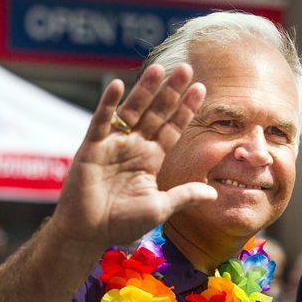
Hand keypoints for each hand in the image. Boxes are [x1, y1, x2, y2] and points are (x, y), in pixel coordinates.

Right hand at [52, 63, 216, 250]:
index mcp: (151, 158)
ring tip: (159, 69)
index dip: (185, 109)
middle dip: (170, 92)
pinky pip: (101, 121)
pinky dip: (108, 104)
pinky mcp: (92, 147)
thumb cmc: (121, 223)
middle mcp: (134, 146)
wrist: (87, 233)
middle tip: (186, 68)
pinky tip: (117, 85)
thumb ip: (184, 196)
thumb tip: (214, 194)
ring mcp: (113, 144)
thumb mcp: (159, 208)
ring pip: (132, 111)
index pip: (172, 128)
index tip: (201, 88)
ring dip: (144, 90)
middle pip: (155, 113)